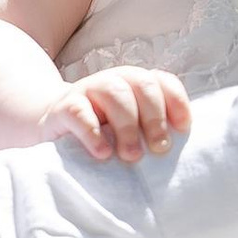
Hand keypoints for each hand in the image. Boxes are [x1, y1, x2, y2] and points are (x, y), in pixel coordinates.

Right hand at [42, 66, 191, 163]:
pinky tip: (103, 153)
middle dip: (155, 118)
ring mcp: (88, 89)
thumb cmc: (103, 133)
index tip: (183, 129)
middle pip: (142, 85)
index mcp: (136, 84)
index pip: (162, 82)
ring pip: (114, 94)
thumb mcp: (130, 130)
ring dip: (128, 126)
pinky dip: (93, 133)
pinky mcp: (63, 107)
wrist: (55, 131)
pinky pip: (79, 112)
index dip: (177, 102)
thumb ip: (151, 133)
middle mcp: (114, 81)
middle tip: (160, 149)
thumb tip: (175, 154)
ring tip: (132, 156)